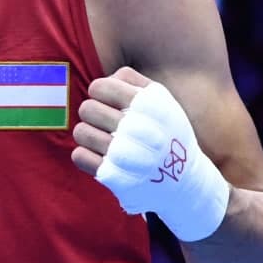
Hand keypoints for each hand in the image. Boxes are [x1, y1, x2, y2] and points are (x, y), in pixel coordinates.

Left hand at [72, 66, 229, 242]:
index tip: (108, 100)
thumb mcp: (163, 100)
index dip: (98, 91)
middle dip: (93, 113)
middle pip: (87, 109)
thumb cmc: (166, 133)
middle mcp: (138, 128)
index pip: (99, 87)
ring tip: (104, 139)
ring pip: (80, 132)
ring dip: (88, 135)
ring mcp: (125, 155)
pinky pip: (79, 156)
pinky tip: (102, 157)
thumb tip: (104, 80)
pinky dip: (86, 156)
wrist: (182, 182)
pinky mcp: (114, 177)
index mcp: (150, 104)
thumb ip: (132, 81)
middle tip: (106, 122)